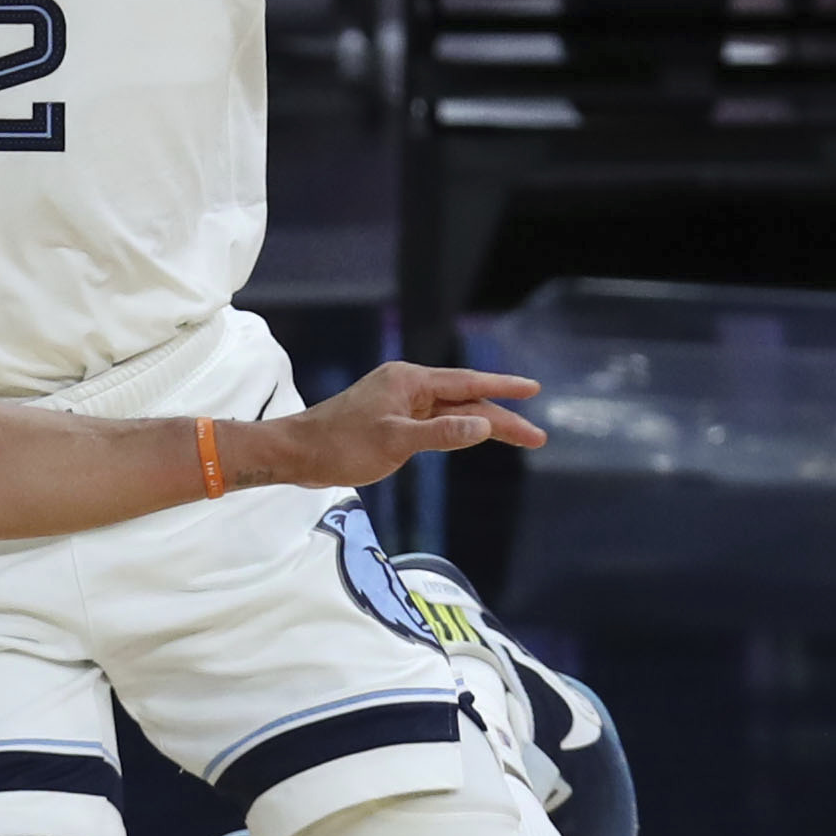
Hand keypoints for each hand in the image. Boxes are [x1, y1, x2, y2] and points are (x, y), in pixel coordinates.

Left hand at [284, 362, 545, 485]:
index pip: (467, 383)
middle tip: (537, 437)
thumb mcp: (394, 442)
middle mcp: (407, 385)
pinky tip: (470, 436)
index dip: (502, 388)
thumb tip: (483, 425)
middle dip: (501, 417)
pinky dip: (457, 429)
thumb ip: (441, 433)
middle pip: (464, 400)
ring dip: (482, 425)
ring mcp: (398, 402)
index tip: (533, 389)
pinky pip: (434, 421)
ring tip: (518, 437)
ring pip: (451, 412)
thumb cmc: (340, 446)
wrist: (298, 453)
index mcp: (409, 381)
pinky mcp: (390, 419)